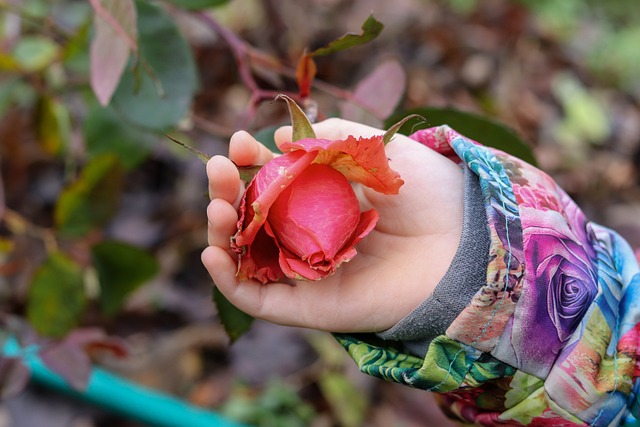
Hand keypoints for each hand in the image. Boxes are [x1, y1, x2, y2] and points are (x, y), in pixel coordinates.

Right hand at [201, 118, 463, 332]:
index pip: (271, 184)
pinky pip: (260, 300)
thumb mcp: (374, 146)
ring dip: (220, 232)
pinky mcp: (313, 307)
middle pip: (252, 220)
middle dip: (228, 192)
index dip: (249, 163)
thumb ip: (327, 137)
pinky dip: (229, 281)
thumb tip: (277, 136)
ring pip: (247, 258)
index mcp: (325, 199)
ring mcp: (310, 272)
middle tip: (217, 170)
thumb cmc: (427, 190)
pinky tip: (212, 252)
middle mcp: (312, 235)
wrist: (464, 241)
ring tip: (215, 205)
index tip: (237, 144)